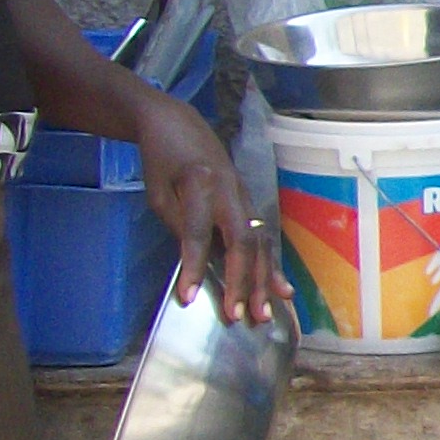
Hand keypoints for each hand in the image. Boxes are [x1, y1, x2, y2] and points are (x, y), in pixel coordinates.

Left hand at [134, 95, 287, 326]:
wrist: (178, 124)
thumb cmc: (162, 159)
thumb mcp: (158, 192)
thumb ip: (179, 224)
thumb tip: (197, 261)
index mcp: (200, 184)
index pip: (199, 233)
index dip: (194, 266)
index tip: (188, 298)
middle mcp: (231, 191)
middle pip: (242, 242)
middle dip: (241, 282)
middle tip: (238, 315)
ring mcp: (246, 197)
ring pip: (259, 243)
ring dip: (262, 282)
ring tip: (264, 314)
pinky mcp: (251, 204)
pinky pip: (263, 239)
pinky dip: (270, 267)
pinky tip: (280, 291)